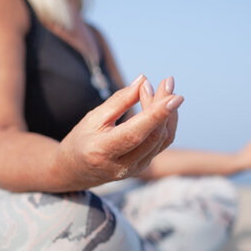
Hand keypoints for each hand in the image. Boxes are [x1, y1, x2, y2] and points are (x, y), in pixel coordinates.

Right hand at [53, 75, 182, 189]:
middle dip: (164, 107)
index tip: (174, 96)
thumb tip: (143, 80)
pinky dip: (167, 121)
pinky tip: (164, 104)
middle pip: (153, 136)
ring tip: (165, 87)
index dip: (156, 115)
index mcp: (102, 151)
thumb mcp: (94, 118)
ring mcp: (135, 169)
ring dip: (168, 112)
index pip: (135, 134)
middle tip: (167, 81)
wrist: (76, 170)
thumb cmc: (82, 139)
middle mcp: (121, 165)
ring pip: (162, 140)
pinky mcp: (144, 166)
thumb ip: (119, 100)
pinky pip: (162, 143)